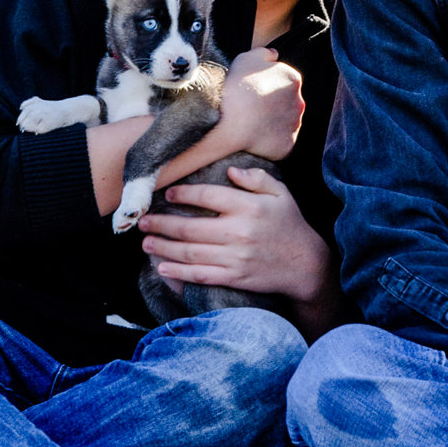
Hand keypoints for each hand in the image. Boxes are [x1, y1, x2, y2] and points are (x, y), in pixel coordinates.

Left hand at [138, 164, 329, 303]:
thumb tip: (230, 169)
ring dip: (163, 247)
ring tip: (145, 242)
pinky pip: (200, 275)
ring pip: (190, 253)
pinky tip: (162, 267)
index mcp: (249, 207)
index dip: (183, 195)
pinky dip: (178, 272)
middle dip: (161, 224)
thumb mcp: (280, 193)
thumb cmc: (290, 225)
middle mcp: (240, 231)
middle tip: (142, 221)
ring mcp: (235, 257)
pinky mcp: (234, 277)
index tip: (166, 194)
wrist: (305, 264)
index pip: (208, 196)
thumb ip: (256, 178)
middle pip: (190, 228)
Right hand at [219, 49, 306, 160]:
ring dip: (272, 121)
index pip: (282, 81)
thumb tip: (274, 55)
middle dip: (271, 104)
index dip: (264, 85)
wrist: (229, 123)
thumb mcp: (246, 58)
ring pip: (284, 121)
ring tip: (251, 123)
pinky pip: (280, 141)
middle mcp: (300, 102)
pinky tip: (255, 136)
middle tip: (250, 107)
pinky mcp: (288, 145)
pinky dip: (270, 139)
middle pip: (285, 101)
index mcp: (293, 79)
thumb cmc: (237, 88)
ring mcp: (295, 125)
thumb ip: (264, 53)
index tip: (250, 91)